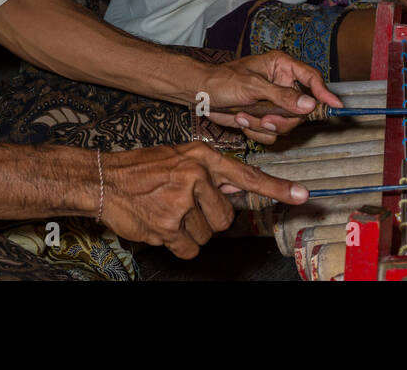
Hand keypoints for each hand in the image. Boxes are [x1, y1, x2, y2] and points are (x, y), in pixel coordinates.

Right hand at [100, 142, 306, 258]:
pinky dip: (178, 244)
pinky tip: (161, 226)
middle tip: (184, 206)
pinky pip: (190, 248)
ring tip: (167, 212)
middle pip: (226, 216)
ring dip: (190, 231)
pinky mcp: (168, 225)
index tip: (302, 195)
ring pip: (208, 234)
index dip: (276, 188)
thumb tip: (235, 188)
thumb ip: (209, 173)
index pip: (247, 175)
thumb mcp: (179, 158)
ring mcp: (182, 201)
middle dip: (208, 218)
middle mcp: (195, 176)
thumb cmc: (141, 169)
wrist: (103, 180)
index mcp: (201, 157)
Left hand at [200, 52, 342, 144]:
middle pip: (300, 110)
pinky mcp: (264, 119)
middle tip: (264, 119)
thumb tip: (310, 105)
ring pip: (286, 125)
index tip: (336, 106)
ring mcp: (273, 104)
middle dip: (281, 119)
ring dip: (263, 125)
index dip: (324, 92)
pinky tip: (240, 119)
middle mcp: (282, 85)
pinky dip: (255, 131)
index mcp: (282, 67)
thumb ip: (282, 96)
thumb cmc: (222, 81)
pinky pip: (272, 134)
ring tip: (243, 115)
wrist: (200, 96)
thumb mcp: (253, 87)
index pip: (311, 78)